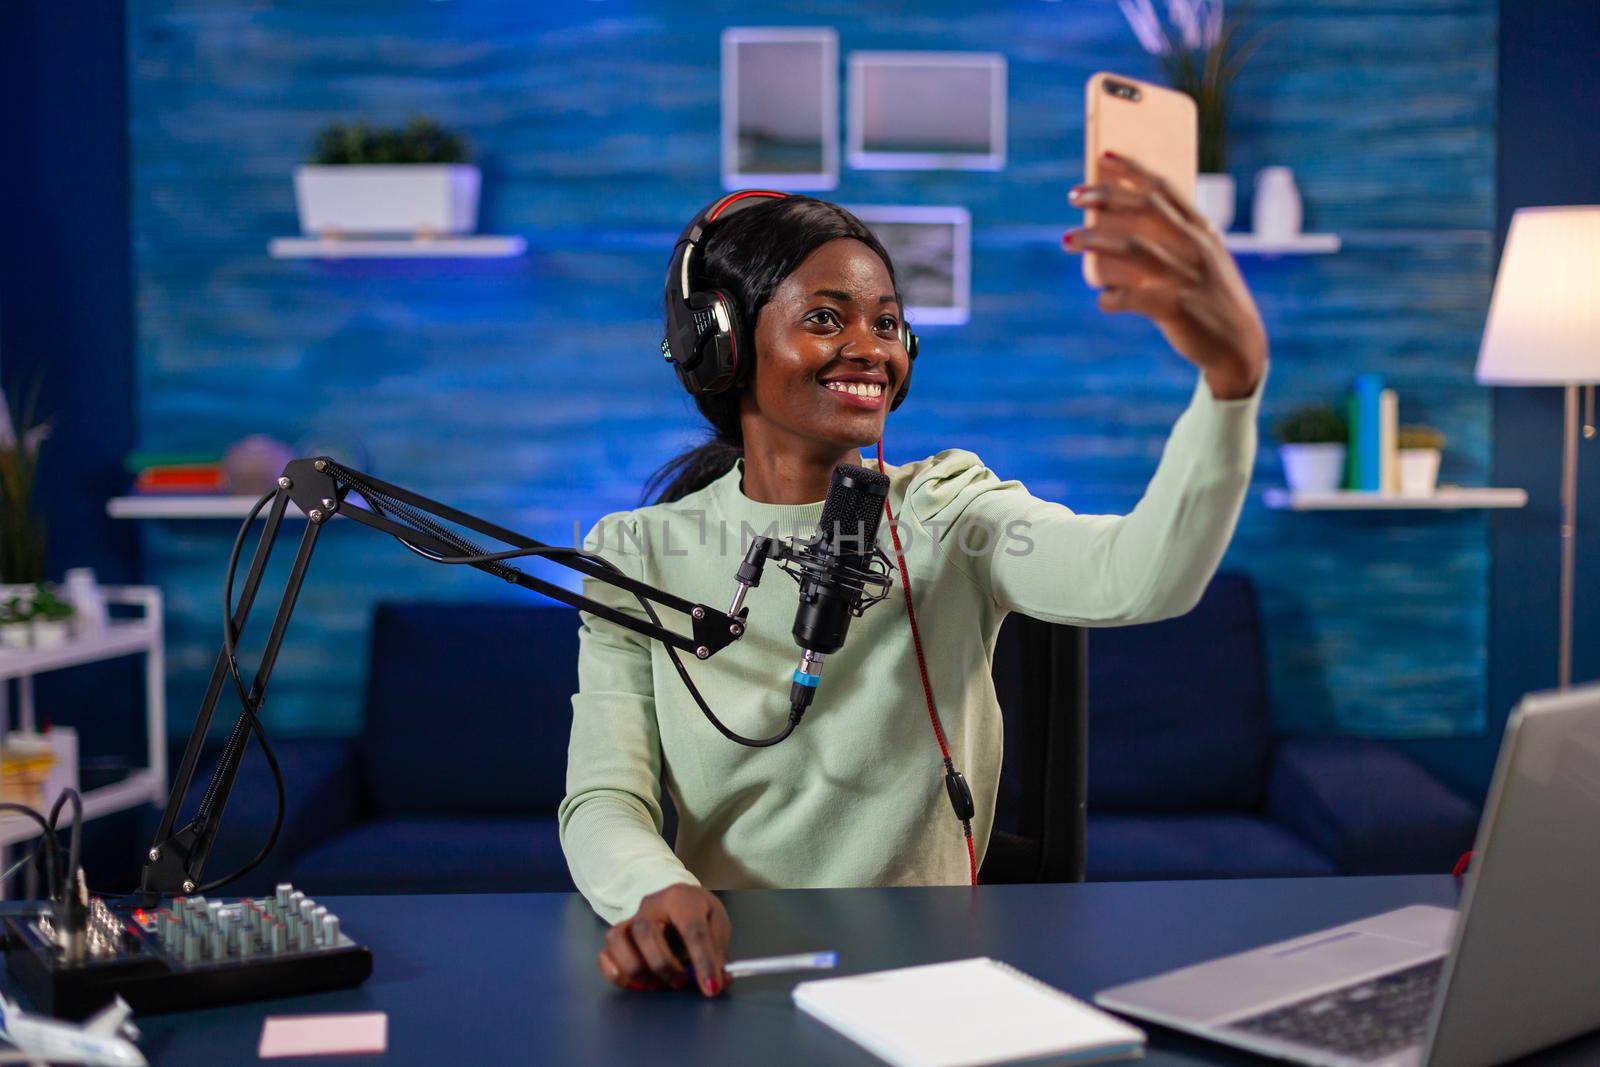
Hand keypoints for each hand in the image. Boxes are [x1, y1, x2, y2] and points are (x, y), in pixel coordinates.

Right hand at [597, 884, 731, 996]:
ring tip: (657, 984)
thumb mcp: (717, 923)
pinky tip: (637, 984)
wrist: (675, 898)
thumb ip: (719, 951)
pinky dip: (616, 973)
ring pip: (618, 940)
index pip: (692, 929)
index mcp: (682, 898)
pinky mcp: (617, 936)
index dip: (703, 961)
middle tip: (682, 983)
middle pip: (646, 932)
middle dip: (665, 965)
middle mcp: (651, 905)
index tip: (712, 987)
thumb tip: (721, 981)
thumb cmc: (697, 911)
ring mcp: (630, 919)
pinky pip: (605, 954)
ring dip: (637, 970)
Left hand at [1063, 152, 1267, 399]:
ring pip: (1132, 248)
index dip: (1132, 169)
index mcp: (1202, 230)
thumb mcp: (1205, 259)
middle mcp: (1194, 247)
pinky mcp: (1175, 308)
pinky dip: (1110, 297)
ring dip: (1094, 241)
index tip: (1103, 156)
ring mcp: (1185, 276)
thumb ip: (1177, 237)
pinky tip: (1102, 299)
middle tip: (1073, 195)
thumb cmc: (1211, 298)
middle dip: (1105, 196)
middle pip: (1144, 209)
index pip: (1164, 188)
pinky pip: (1131, 298)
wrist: (1239, 347)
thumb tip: (1124, 222)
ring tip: (1067, 240)